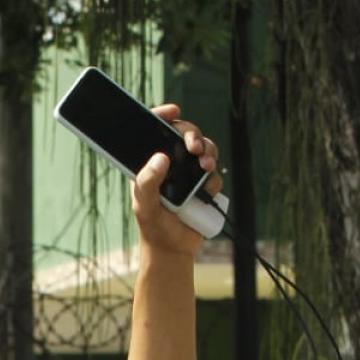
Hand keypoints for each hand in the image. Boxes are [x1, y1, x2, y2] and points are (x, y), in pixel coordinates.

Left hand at [132, 104, 221, 255]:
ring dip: (209, 152)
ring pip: (204, 148)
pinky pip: (214, 172)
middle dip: (193, 134)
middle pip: (184, 134)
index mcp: (148, 163)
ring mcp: (188, 172)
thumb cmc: (154, 226)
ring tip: (207, 167)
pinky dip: (214, 178)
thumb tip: (161, 157)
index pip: (154, 131)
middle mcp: (169, 163)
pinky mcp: (203, 183)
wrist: (174, 249)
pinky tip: (207, 191)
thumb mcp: (145, 207)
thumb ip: (148, 183)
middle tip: (195, 147)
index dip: (162, 116)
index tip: (173, 111)